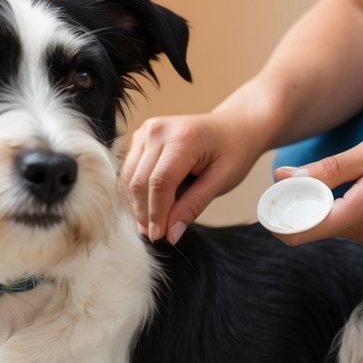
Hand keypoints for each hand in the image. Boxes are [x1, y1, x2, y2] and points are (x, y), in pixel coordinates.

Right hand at [122, 110, 265, 243]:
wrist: (233, 126)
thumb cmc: (233, 151)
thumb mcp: (222, 180)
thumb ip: (194, 205)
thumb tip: (171, 234)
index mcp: (183, 138)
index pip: (160, 182)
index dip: (157, 213)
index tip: (161, 236)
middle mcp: (159, 130)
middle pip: (139, 181)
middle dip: (145, 213)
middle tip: (157, 235)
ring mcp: (147, 131)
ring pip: (129, 178)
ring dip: (137, 205)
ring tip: (153, 223)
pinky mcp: (140, 136)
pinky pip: (129, 170)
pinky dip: (137, 192)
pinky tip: (150, 205)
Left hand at [273, 129, 362, 250]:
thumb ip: (326, 169)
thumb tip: (283, 178)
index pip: (306, 230)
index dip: (280, 219)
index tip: (271, 201)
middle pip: (316, 228)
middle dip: (302, 206)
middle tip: (298, 177)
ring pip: (331, 228)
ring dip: (324, 207)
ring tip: (343, 177)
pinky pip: (348, 227)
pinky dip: (342, 211)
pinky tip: (359, 189)